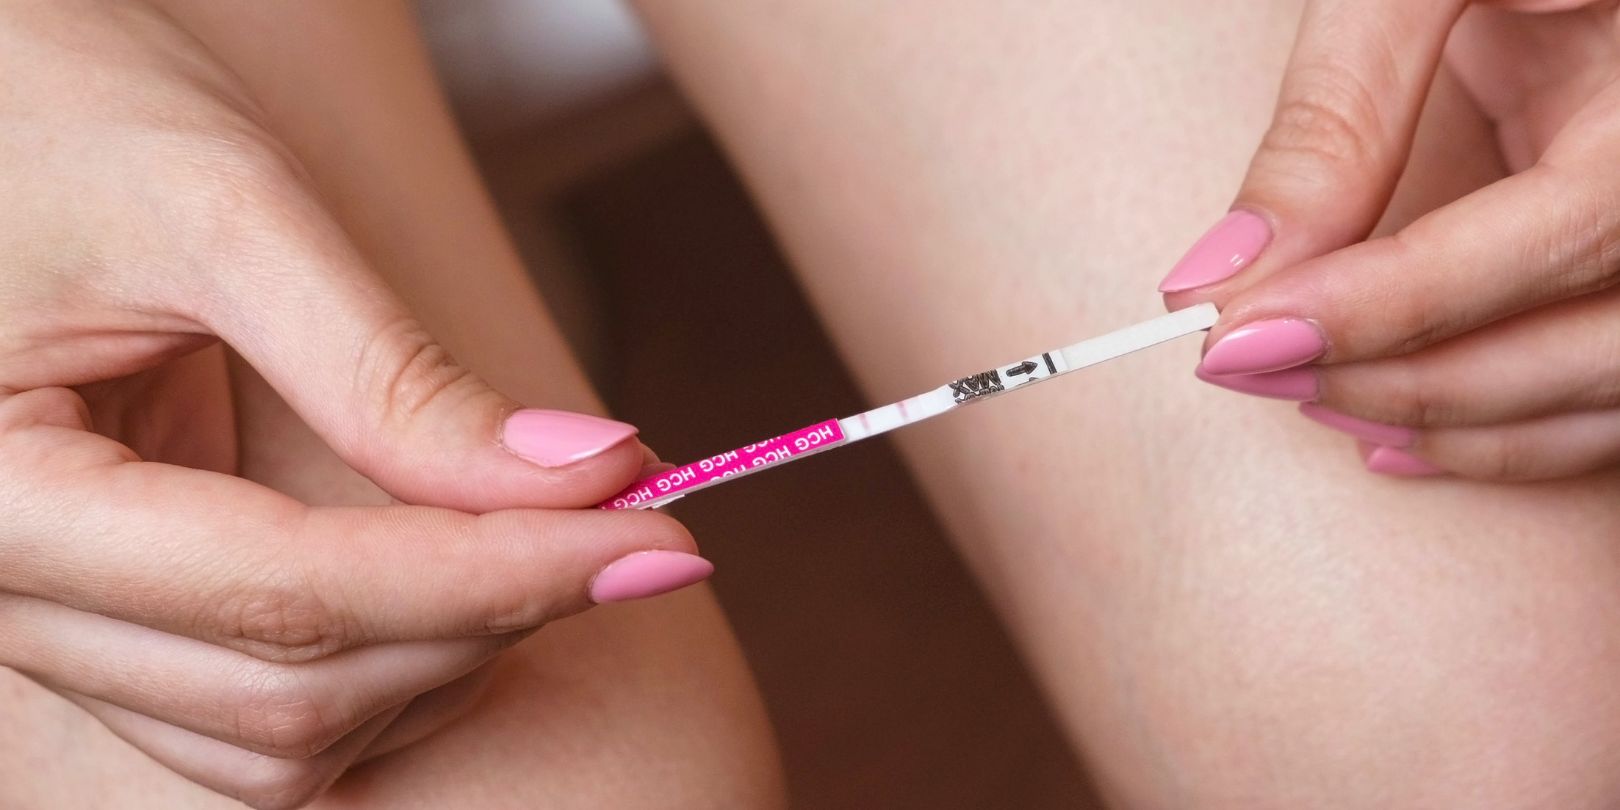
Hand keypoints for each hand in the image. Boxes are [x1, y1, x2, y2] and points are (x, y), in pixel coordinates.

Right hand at [0, 3, 707, 807]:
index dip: (497, 574)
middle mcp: (7, 595)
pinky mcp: (117, 614)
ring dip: (444, 661)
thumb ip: (391, 372)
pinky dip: (389, 671)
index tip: (657, 531)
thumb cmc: (70, 119)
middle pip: (290, 690)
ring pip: (279, 737)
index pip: (290, 594)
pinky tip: (470, 583)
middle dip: (490, 618)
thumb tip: (585, 475)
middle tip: (639, 526)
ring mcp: (58, 620)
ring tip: (557, 546)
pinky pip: (259, 714)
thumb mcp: (229, 213)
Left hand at [1156, 0, 1619, 480]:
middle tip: (1247, 368)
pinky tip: (1394, 435)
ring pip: (1611, 386)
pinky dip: (1509, 431)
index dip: (1400, 301)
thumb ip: (1343, 110)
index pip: (1568, 228)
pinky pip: (1611, 384)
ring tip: (1304, 398)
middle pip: (1601, 337)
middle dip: (1411, 377)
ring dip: (1453, 420)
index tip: (1243, 336)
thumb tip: (1225, 274)